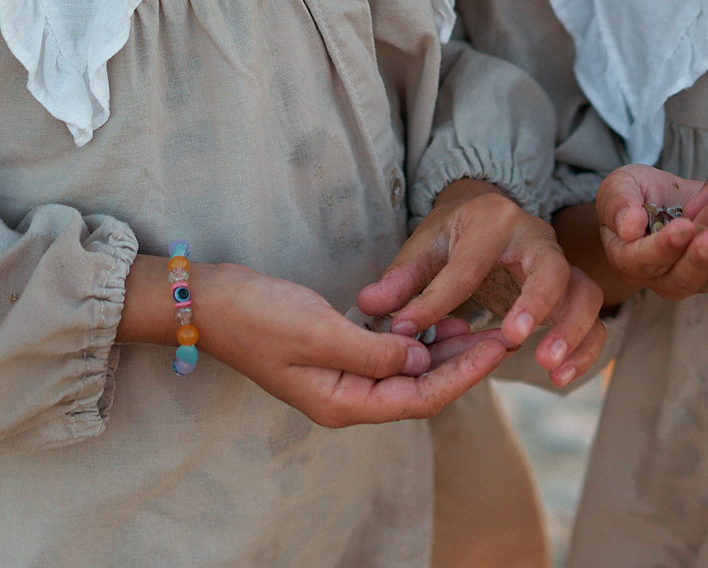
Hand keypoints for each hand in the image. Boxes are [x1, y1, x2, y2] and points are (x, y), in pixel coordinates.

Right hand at [191, 262, 509, 427]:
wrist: (209, 302)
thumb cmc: (258, 316)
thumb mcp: (320, 333)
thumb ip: (375, 353)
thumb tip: (421, 363)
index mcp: (344, 405)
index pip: (421, 400)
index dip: (463, 374)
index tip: (496, 347)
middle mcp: (347, 400)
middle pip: (420, 390)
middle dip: (461, 363)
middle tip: (499, 333)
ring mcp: (340, 379)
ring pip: (406, 373)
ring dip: (440, 350)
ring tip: (474, 322)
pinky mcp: (334, 356)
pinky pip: (386, 355)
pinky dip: (412, 339)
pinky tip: (430, 318)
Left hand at [355, 179, 605, 386]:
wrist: (490, 216)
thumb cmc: (453, 235)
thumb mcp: (423, 246)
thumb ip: (400, 278)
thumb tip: (369, 306)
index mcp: (493, 221)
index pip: (468, 265)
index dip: (437, 301)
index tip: (408, 331)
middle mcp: (535, 237)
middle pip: (551, 267)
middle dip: (537, 304)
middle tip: (515, 340)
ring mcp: (560, 263)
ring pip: (584, 294)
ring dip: (571, 332)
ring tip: (548, 367)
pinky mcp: (572, 290)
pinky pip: (594, 319)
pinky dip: (584, 348)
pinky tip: (561, 376)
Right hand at [561, 165, 707, 305]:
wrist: (664, 197)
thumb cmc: (634, 195)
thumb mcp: (618, 188)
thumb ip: (618, 205)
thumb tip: (628, 227)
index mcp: (631, 258)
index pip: (645, 258)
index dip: (663, 246)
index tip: (682, 228)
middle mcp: (663, 276)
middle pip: (681, 277)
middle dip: (700, 260)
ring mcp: (696, 275)